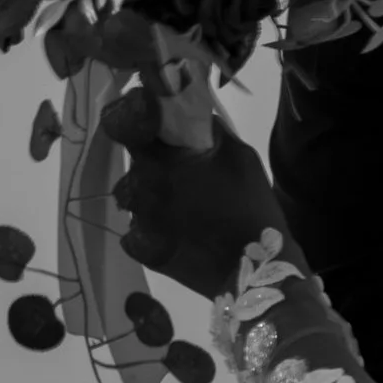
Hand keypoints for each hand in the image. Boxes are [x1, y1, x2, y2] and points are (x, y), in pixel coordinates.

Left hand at [104, 83, 287, 300]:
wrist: (256, 269)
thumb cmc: (250, 206)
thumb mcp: (240, 156)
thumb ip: (210, 132)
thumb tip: (192, 115)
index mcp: (163, 159)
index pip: (125, 122)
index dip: (130, 113)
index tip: (145, 113)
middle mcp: (143, 187)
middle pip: (134, 164)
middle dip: (153, 163)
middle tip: (183, 173)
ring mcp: (140, 222)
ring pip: (132, 198)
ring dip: (150, 197)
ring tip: (182, 208)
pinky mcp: (144, 251)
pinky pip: (136, 231)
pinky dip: (152, 229)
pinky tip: (180, 234)